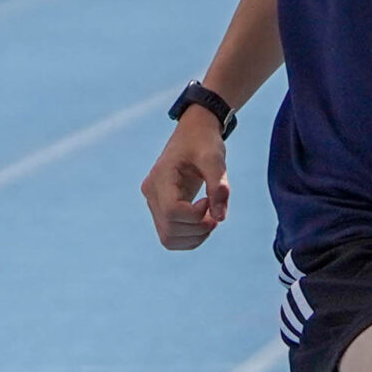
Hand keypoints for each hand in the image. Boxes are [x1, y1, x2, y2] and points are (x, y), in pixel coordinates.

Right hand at [140, 117, 229, 248]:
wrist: (193, 133)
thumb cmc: (203, 142)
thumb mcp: (215, 158)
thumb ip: (219, 187)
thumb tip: (220, 218)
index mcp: (160, 177)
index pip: (172, 211)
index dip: (196, 215)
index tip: (210, 200)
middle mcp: (151, 193)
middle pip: (170, 230)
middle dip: (198, 229)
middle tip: (216, 213)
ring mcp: (153, 203)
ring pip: (168, 238)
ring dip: (194, 237)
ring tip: (211, 219)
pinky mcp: (161, 209)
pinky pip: (171, 235)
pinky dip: (190, 237)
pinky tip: (204, 221)